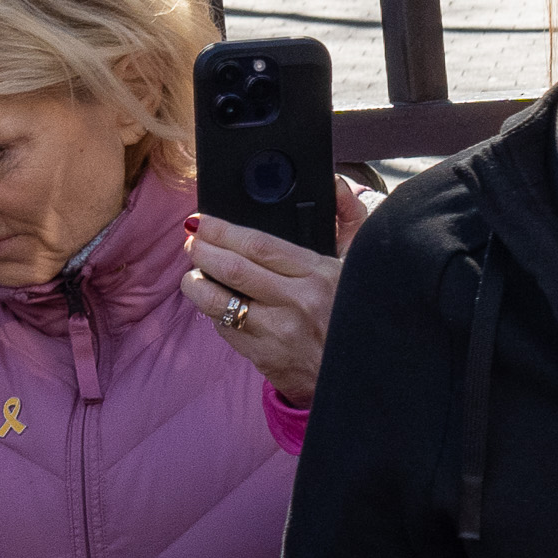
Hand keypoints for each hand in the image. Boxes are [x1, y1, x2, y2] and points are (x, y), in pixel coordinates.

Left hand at [185, 184, 350, 405]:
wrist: (366, 373)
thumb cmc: (359, 311)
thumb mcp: (362, 262)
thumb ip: (348, 217)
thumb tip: (336, 184)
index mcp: (321, 274)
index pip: (260, 245)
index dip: (224, 230)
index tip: (204, 220)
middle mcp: (299, 302)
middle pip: (233, 269)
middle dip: (203, 250)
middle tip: (191, 241)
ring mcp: (280, 333)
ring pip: (219, 302)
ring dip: (197, 283)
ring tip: (194, 274)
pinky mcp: (267, 359)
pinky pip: (226, 330)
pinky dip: (214, 313)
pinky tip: (216, 304)